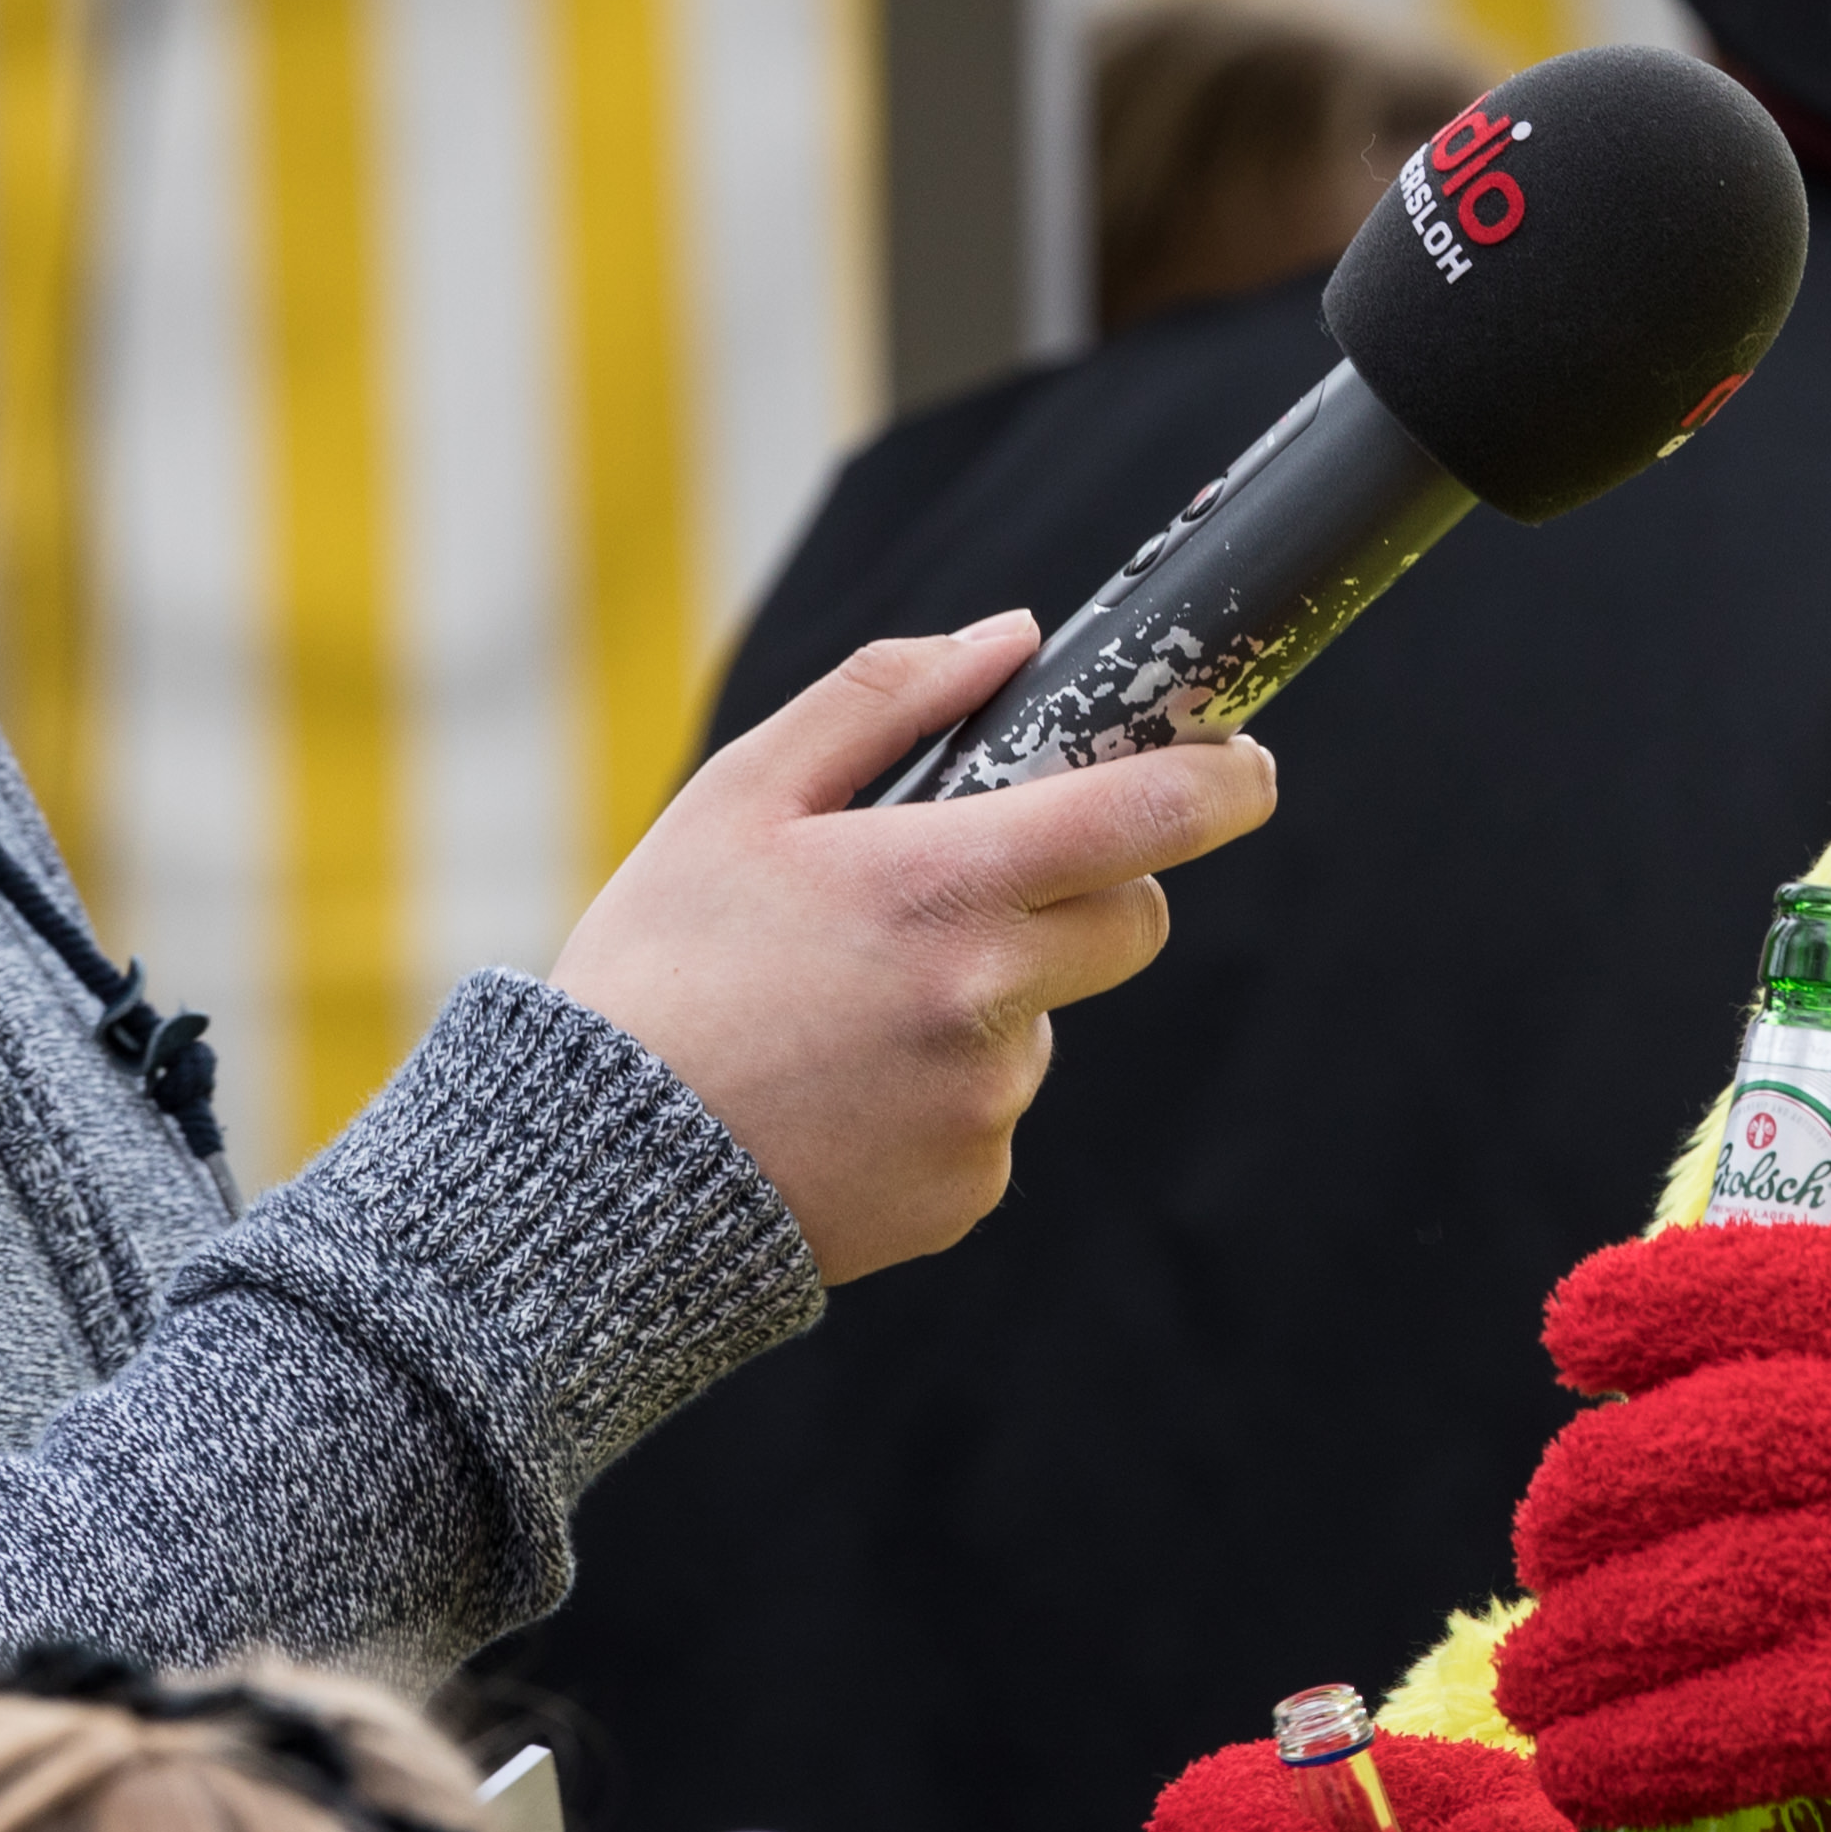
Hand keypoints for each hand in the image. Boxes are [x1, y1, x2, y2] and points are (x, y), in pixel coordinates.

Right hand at [547, 615, 1268, 1279]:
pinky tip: (837, 1088)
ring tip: (840, 1011)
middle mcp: (987, 1002)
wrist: (588, 1178)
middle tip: (979, 882)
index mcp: (942, 887)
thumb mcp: (741, 799)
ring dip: (987, 996)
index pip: (1147, 817)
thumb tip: (1010, 639)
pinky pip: (993, 1113)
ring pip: (1045, 1018)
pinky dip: (941, 1090)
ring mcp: (985, 1109)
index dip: (1222, 782)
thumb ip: (884, 702)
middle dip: (1090, 885)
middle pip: (1130, 921)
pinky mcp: (968, 1193)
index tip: (1242, 767)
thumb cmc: (659, 966)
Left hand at [1500, 1227, 1830, 1831]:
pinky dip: (1628, 1752)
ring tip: (1535, 1681)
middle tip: (1542, 1551)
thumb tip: (1723, 1402)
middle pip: (1713, 1429)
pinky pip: (1722, 1718)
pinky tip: (1586, 1773)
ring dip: (1580, 1640)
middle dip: (1587, 1492)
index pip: (1805, 1275)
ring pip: (1695, 1580)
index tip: (1572, 1337)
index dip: (1660, 1295)